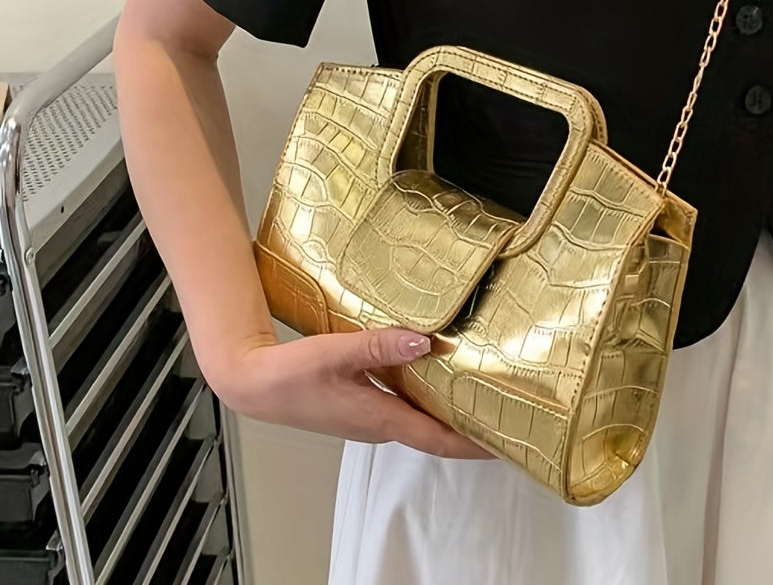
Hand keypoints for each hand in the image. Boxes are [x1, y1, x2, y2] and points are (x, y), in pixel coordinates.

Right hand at [222, 328, 493, 459]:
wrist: (254, 385)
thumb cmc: (290, 375)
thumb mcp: (336, 354)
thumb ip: (380, 347)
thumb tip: (427, 342)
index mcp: (380, 419)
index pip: (439, 439)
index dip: (474, 443)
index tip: (505, 441)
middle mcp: (379, 424)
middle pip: (435, 432)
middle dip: (468, 427)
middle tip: (500, 410)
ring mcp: (368, 418)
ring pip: (419, 419)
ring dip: (447, 412)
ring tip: (474, 392)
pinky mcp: (358, 406)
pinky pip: (402, 407)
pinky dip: (424, 398)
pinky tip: (428, 375)